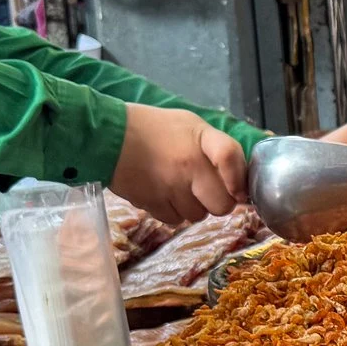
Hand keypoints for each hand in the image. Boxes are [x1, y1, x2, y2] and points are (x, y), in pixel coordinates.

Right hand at [111, 102, 248, 223]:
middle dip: (218, 202)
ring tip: (177, 187)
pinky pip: (174, 220)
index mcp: (201, 139)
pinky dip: (172, 211)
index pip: (230, 156)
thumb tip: (238, 182)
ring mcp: (170, 187)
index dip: (239, 178)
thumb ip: (217, 149)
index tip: (238, 190)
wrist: (108, 135)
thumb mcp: (190, 125)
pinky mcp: (152, 203)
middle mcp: (189, 164)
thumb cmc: (154, 128)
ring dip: (193, 206)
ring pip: (198, 216)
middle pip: (222, 204)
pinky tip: (162, 193)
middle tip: (205, 191)